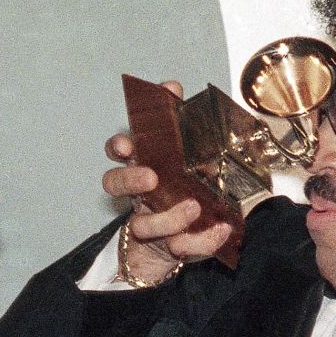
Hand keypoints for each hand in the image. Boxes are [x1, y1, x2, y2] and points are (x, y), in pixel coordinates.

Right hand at [103, 80, 231, 283]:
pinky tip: (221, 229)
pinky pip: (181, 248)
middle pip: (114, 184)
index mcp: (144, 167)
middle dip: (129, 179)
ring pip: (142, 224)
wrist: (188, 238)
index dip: (118, 147)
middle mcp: (139, 196)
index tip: (127, 145)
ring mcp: (149, 224)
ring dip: (168, 217)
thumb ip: (178, 122)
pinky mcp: (167, 249)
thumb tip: (170, 86)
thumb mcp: (186, 153)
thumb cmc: (183, 189)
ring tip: (192, 208)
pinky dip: (202, 240)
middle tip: (151, 178)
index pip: (119, 153)